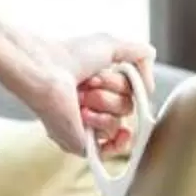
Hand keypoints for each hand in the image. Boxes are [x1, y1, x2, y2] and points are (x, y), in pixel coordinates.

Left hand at [13, 31, 156, 159]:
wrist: (46, 70)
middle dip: (113, 92)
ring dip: (105, 106)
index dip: (129, 85)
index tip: (114, 72)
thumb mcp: (113, 45)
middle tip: (90, 83)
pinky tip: (122, 133)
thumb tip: (150, 87)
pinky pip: (109, 150)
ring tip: (82, 97)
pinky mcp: (81, 143)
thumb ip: (141, 56)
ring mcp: (87, 126)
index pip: (131, 94)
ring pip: (119, 124)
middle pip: (128, 108)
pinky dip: (116, 142)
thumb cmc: (70, 55)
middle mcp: (94, 106)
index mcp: (100, 86)